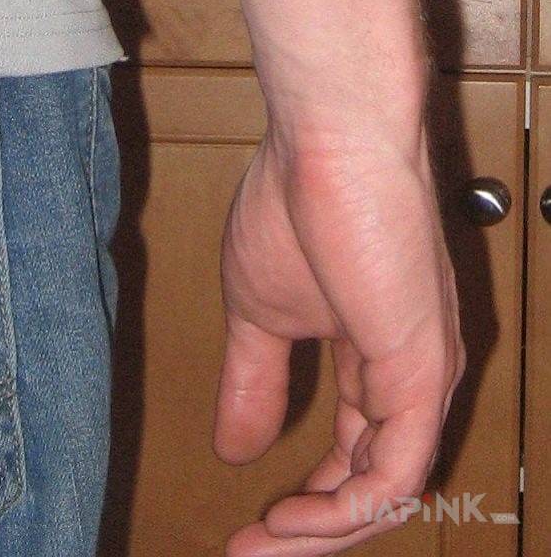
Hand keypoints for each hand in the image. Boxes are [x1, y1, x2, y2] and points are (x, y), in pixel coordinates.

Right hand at [213, 124, 464, 555]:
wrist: (330, 142)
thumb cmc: (300, 199)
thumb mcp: (259, 310)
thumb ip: (255, 380)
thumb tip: (234, 445)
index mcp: (376, 354)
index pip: (358, 451)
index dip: (310, 497)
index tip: (252, 520)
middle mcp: (411, 371)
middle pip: (374, 482)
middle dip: (312, 528)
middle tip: (252, 552)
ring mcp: (422, 374)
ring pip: (387, 491)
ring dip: (321, 533)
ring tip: (262, 547)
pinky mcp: (423, 372)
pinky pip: (393, 474)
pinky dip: (342, 513)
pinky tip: (293, 521)